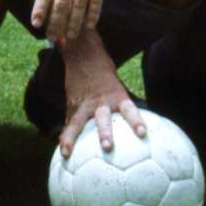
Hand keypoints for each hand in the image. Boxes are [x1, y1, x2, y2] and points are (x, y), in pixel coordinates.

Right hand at [59, 30, 146, 157]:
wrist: (83, 53)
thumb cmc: (105, 75)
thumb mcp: (118, 87)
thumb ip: (124, 107)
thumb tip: (143, 132)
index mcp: (116, 95)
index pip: (129, 109)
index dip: (136, 121)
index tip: (142, 133)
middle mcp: (100, 101)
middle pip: (103, 118)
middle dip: (105, 133)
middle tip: (108, 147)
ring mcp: (84, 103)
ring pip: (78, 122)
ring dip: (73, 138)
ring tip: (68, 152)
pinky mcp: (72, 105)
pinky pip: (69, 123)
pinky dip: (65, 138)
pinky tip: (62, 152)